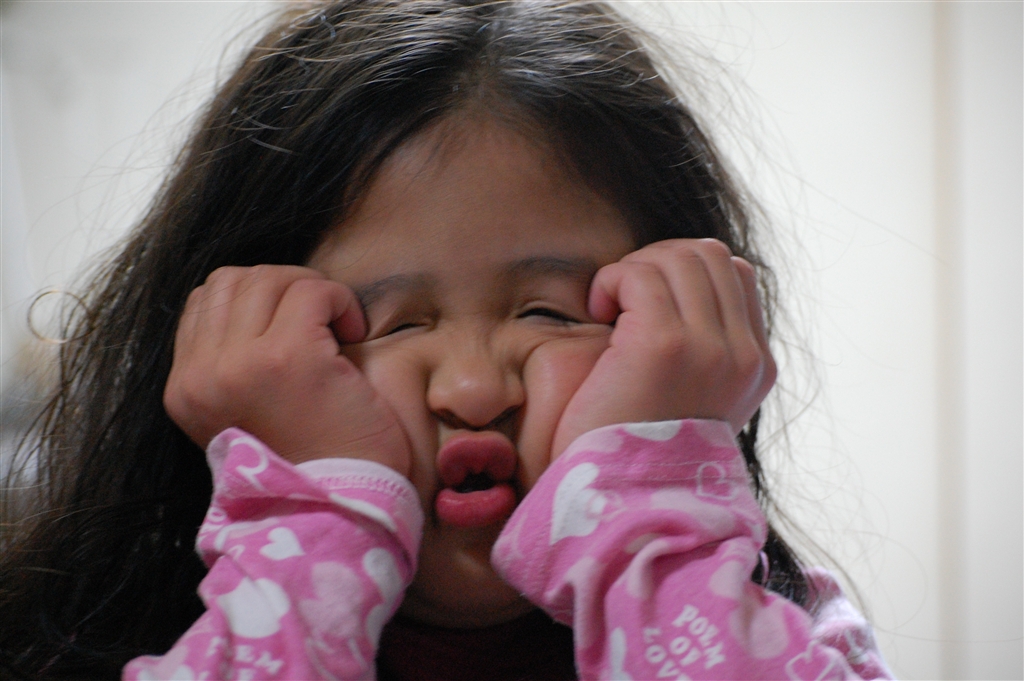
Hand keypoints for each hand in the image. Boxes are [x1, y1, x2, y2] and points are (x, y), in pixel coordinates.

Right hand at [164, 265, 410, 473]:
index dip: (256, 300)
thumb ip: (231, 364)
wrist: (340, 509)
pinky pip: (311, 290)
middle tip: (321, 322)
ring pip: (268, 278)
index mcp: (185, 391)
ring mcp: (240, 364)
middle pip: (232, 280)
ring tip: (336, 329)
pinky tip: (353, 333)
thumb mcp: (245, 414)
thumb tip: (254, 302)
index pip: (204, 301)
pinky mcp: (288, 357)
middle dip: (283, 287)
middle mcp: (201, 376)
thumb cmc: (311, 461)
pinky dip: (339, 300)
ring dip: (310, 291)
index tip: (294, 326)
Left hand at [550, 239, 775, 457]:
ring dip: (632, 270)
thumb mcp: (690, 399)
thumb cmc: (638, 448)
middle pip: (707, 254)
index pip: (735, 272)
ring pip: (676, 256)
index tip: (647, 304)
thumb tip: (689, 293)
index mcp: (756, 368)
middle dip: (657, 262)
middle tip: (622, 300)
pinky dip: (611, 281)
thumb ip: (704, 351)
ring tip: (608, 308)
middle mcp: (743, 356)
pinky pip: (638, 274)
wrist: (619, 500)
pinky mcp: (664, 345)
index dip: (685, 272)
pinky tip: (596, 312)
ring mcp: (708, 348)